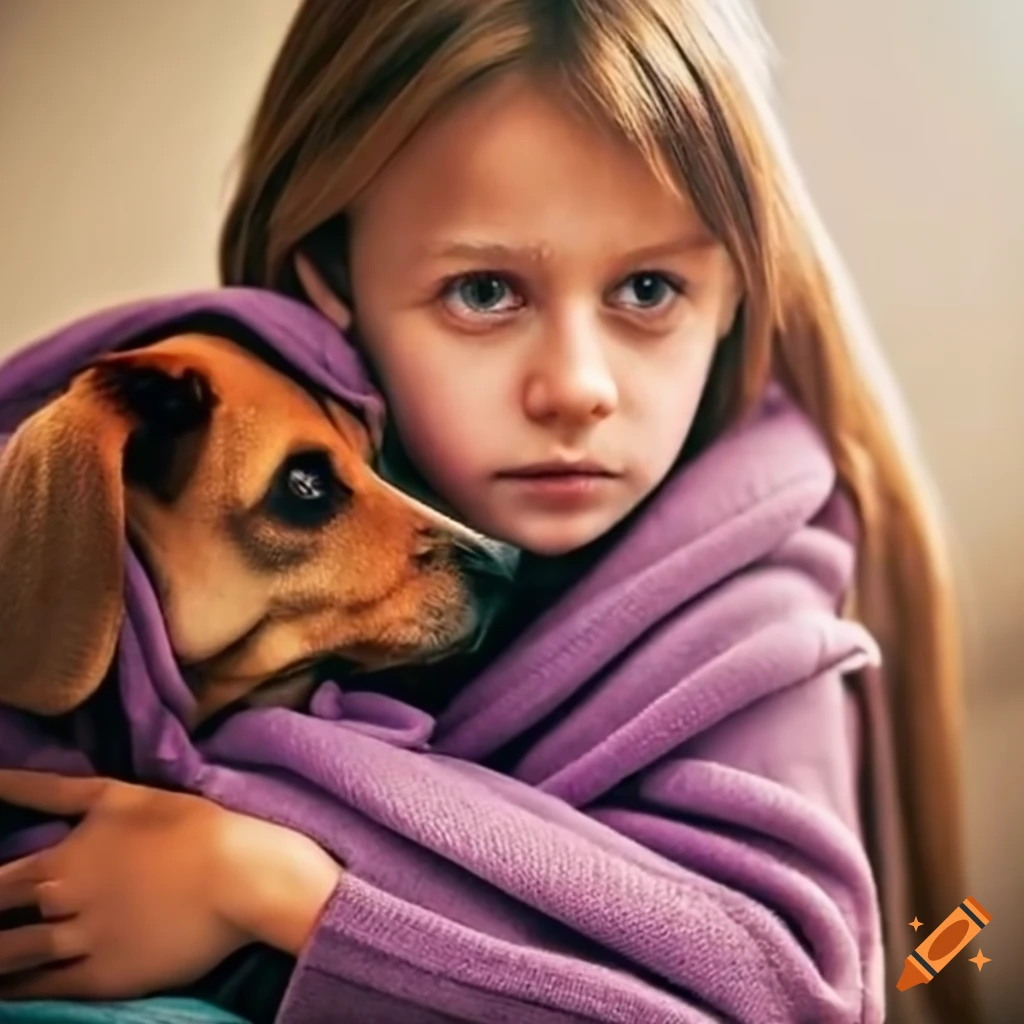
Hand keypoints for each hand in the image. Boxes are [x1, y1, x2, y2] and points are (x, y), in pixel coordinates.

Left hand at [0, 770, 341, 999]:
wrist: (240, 876)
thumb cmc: (188, 826)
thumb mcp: (120, 795)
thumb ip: (55, 790)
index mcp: (64, 858)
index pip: (0, 879)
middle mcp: (64, 901)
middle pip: (0, 915)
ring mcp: (83, 942)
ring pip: (14, 957)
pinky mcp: (106, 977)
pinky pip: (46, 989)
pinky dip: (19, 991)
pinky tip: (9, 991)